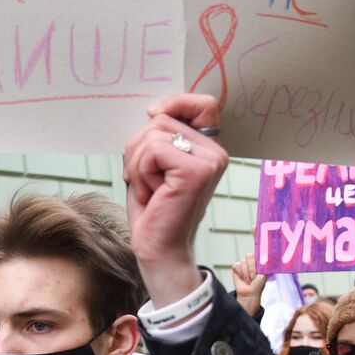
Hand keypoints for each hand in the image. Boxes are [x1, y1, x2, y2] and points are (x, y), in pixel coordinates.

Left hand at [122, 94, 227, 306]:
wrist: (159, 250)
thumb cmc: (154, 211)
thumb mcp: (154, 164)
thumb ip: (160, 136)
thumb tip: (155, 111)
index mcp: (208, 149)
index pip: (202, 104)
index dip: (174, 104)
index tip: (153, 119)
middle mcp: (216, 153)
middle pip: (163, 119)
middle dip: (139, 147)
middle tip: (146, 179)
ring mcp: (209, 161)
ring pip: (154, 132)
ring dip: (139, 162)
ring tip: (150, 188)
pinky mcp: (196, 171)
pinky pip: (153, 149)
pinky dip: (142, 171)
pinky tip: (153, 193)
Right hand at [231, 254, 265, 316]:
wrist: (250, 293)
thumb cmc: (258, 284)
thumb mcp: (264, 274)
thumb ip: (265, 265)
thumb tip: (266, 257)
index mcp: (258, 261)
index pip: (257, 253)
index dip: (256, 261)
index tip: (258, 269)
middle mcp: (250, 261)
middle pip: (249, 256)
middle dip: (251, 267)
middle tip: (253, 276)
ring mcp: (242, 264)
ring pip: (242, 262)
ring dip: (246, 273)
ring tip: (248, 280)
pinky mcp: (235, 268)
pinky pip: (236, 265)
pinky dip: (240, 273)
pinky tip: (242, 278)